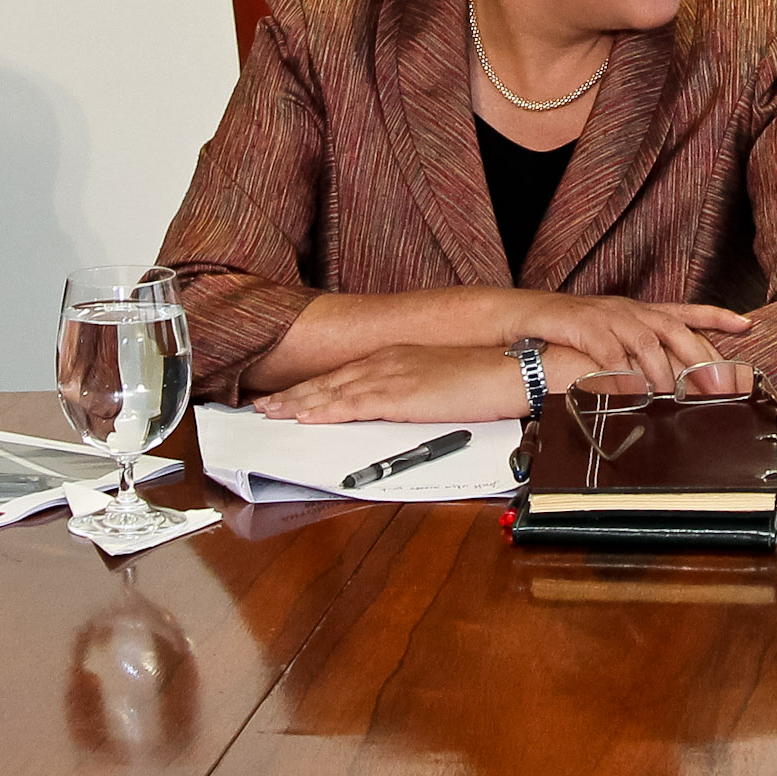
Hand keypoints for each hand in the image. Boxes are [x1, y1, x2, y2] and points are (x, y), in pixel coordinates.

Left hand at [252, 345, 531, 424]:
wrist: (512, 368)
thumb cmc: (486, 378)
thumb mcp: (441, 383)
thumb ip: (414, 393)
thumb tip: (398, 410)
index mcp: (397, 358)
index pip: (344, 375)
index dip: (312, 387)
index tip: (288, 398)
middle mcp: (388, 361)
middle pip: (330, 381)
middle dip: (294, 396)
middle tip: (264, 407)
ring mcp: (392, 376)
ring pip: (332, 391)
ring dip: (298, 404)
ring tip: (270, 414)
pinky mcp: (400, 394)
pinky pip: (353, 404)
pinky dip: (324, 410)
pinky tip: (304, 417)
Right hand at [508, 292, 749, 390]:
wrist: (534, 315)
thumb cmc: (578, 331)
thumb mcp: (617, 336)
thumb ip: (644, 353)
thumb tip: (673, 381)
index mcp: (642, 311)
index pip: (686, 311)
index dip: (717, 316)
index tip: (746, 324)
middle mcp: (631, 311)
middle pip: (675, 329)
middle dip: (699, 357)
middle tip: (718, 385)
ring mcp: (609, 316)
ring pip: (646, 340)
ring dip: (663, 370)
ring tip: (675, 397)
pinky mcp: (585, 327)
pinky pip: (609, 350)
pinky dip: (622, 370)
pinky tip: (631, 389)